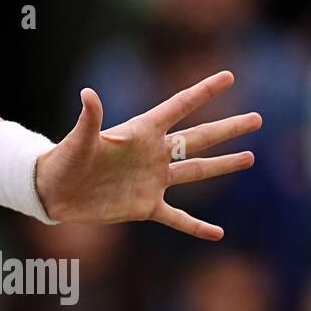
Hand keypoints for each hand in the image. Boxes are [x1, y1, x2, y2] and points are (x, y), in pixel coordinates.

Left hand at [33, 70, 260, 239]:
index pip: (178, 107)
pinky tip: (218, 234)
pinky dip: (197, 227)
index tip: (228, 76)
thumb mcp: (79, 139)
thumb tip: (87, 93)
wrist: (53, 191)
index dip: (203, 92)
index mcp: (140, 132)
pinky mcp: (146, 206)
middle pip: (198, 138)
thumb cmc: (64, 159)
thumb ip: (90, 118)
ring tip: (250, 157)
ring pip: (196, 171)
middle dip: (228, 129)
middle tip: (257, 119)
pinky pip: (178, 218)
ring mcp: (152, 180)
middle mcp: (152, 154)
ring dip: (222, 166)